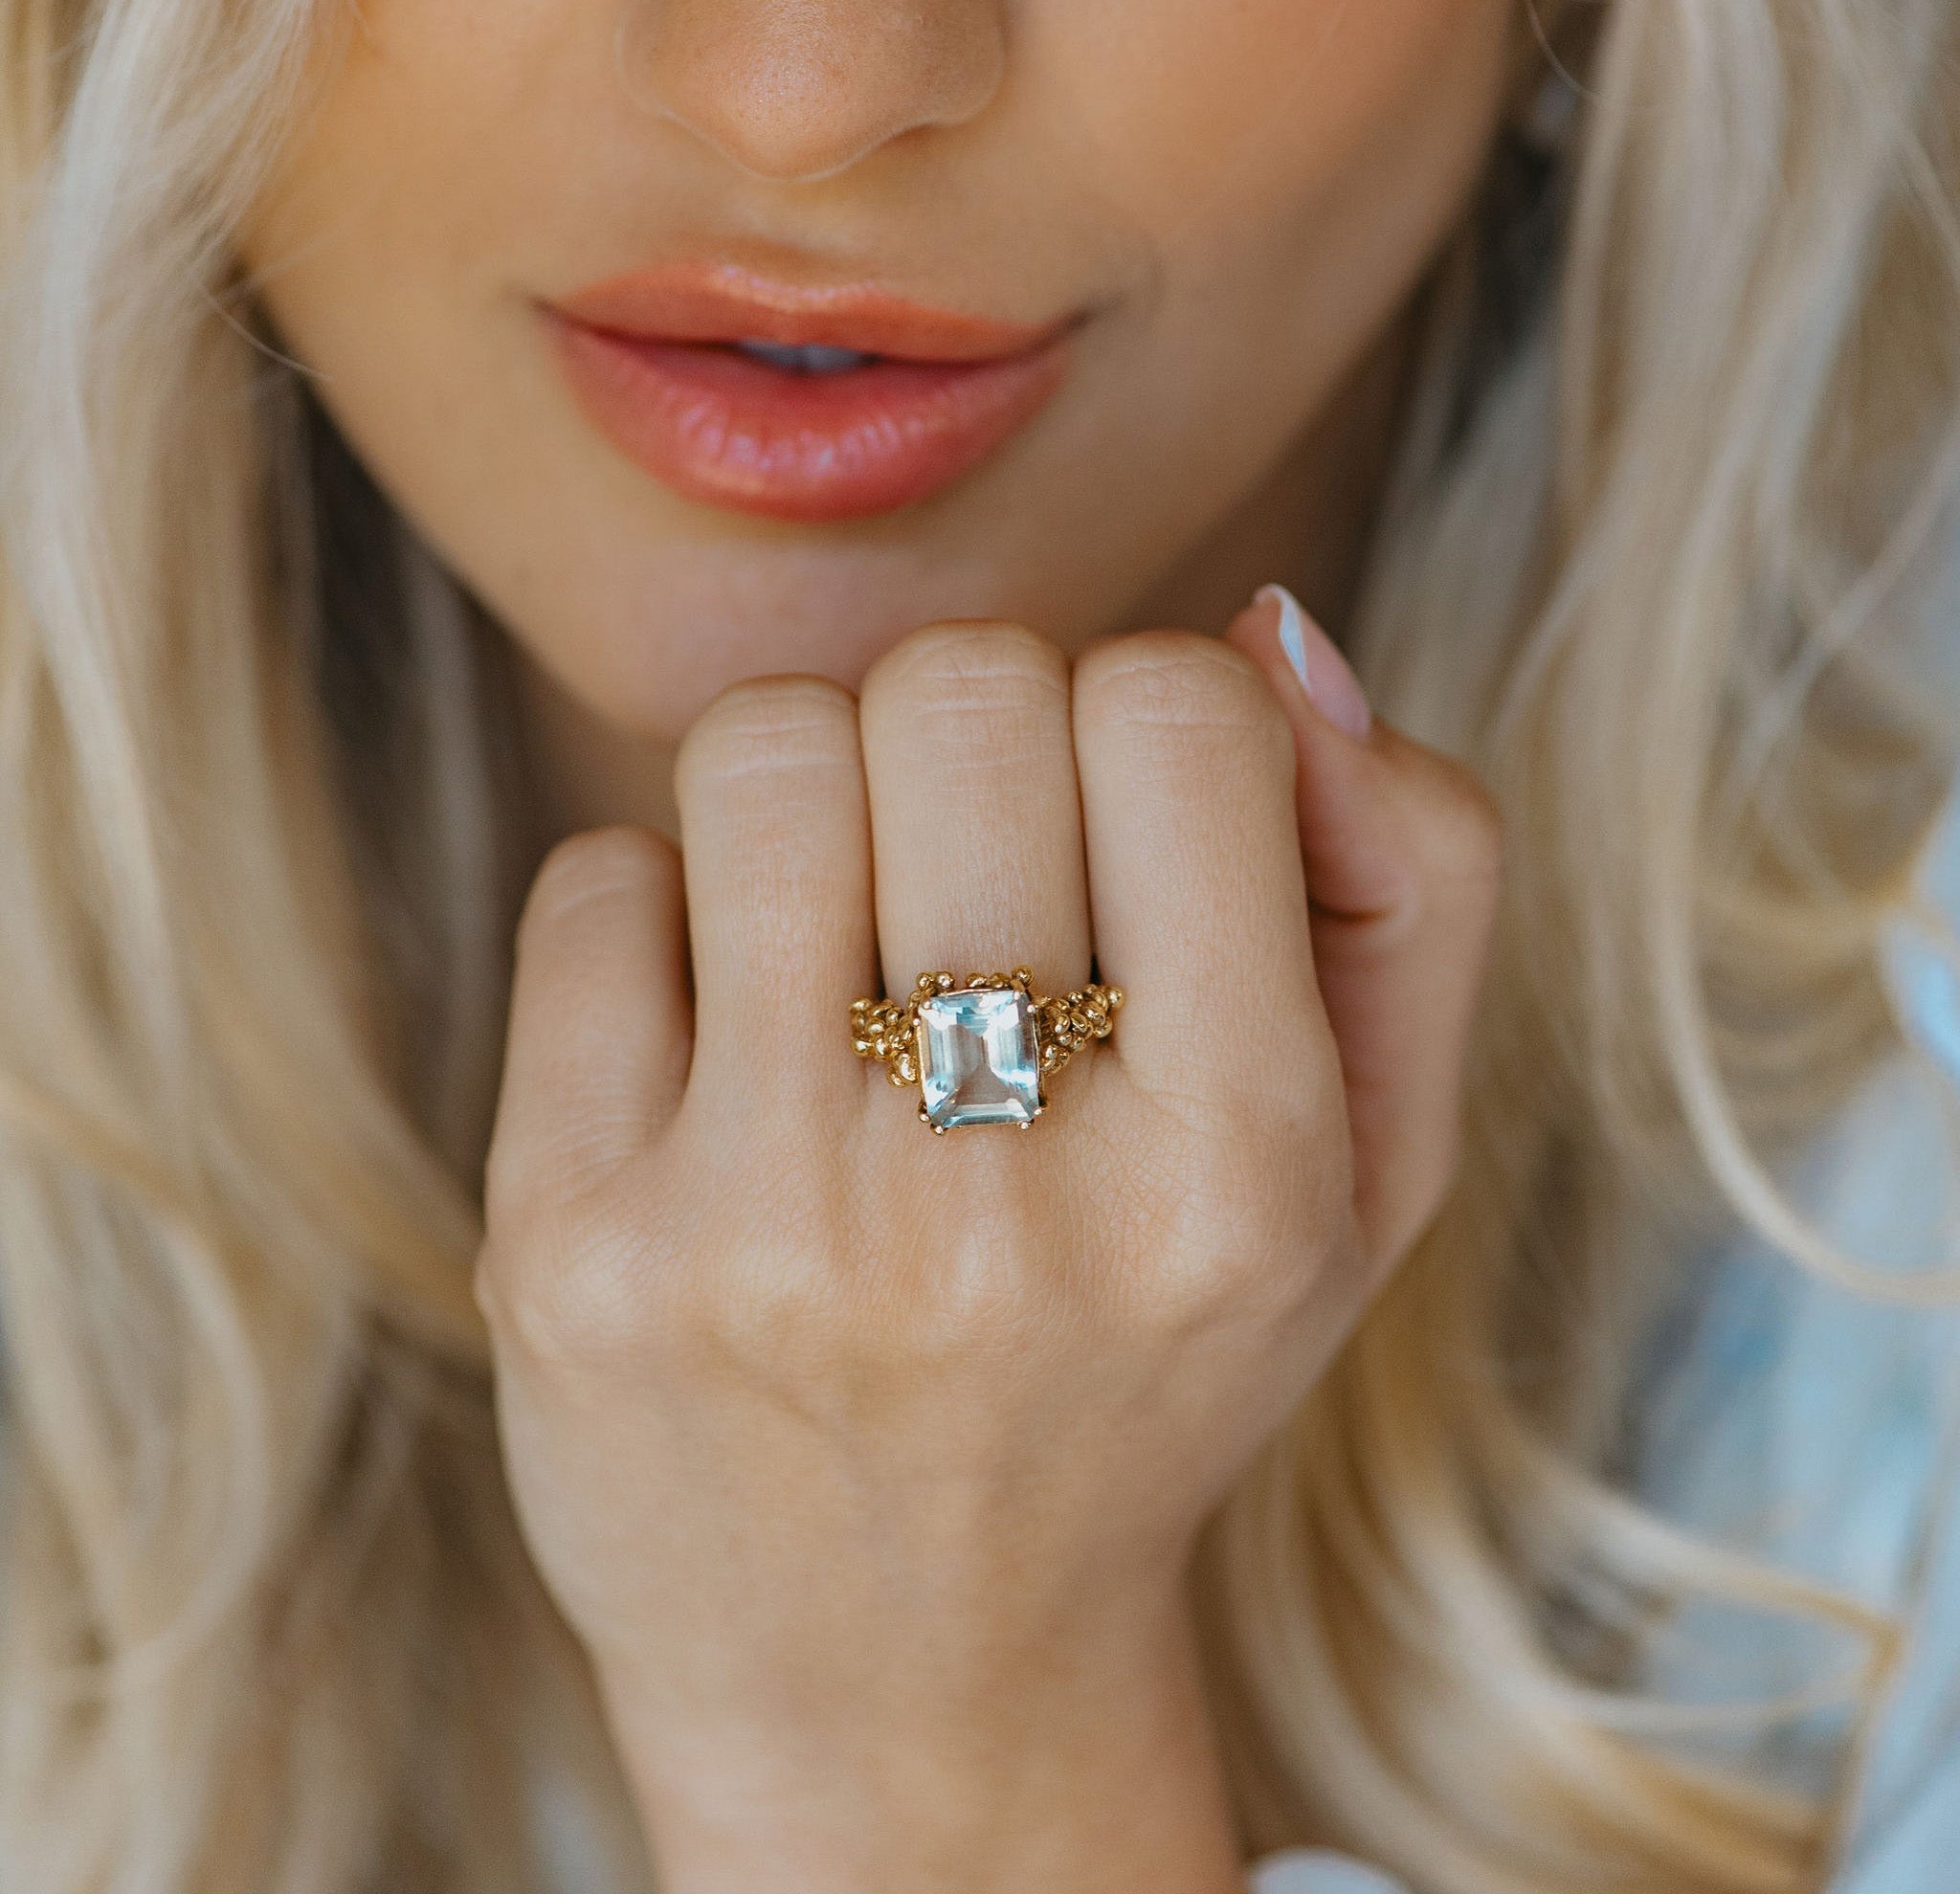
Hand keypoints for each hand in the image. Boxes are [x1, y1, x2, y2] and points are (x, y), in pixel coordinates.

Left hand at [476, 599, 1499, 1893]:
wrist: (899, 1677)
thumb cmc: (1148, 1372)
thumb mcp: (1374, 1173)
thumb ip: (1411, 878)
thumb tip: (1263, 625)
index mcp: (1236, 1180)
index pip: (1180, 709)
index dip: (1150, 711)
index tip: (1121, 828)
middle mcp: (998, 1210)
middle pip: (960, 692)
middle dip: (970, 732)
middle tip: (971, 869)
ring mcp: (759, 1228)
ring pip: (762, 747)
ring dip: (812, 790)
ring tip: (842, 931)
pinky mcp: (564, 1246)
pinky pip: (595, 880)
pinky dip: (663, 912)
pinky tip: (716, 1049)